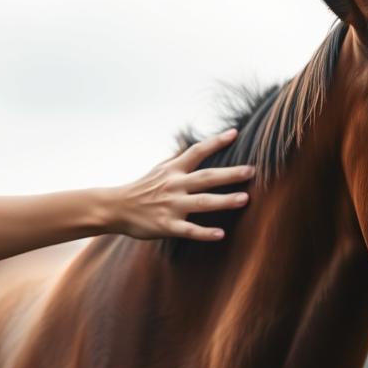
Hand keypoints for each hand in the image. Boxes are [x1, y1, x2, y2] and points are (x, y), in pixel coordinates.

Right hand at [110, 129, 254, 240]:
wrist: (116, 208)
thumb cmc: (143, 188)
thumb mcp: (160, 168)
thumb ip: (178, 156)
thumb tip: (190, 140)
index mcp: (173, 170)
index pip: (197, 151)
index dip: (215, 142)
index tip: (235, 133)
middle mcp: (174, 185)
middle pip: (206, 177)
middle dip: (229, 174)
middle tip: (251, 170)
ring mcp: (171, 206)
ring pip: (202, 202)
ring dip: (224, 201)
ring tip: (245, 199)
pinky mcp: (167, 225)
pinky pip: (189, 230)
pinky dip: (205, 233)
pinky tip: (221, 234)